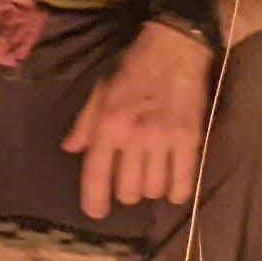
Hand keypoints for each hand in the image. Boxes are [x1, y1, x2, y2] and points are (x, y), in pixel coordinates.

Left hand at [61, 22, 214, 220]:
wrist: (175, 48)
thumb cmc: (133, 67)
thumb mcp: (100, 90)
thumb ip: (85, 123)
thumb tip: (71, 148)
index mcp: (108, 124)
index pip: (96, 173)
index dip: (94, 199)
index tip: (95, 212)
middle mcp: (134, 136)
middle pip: (128, 190)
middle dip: (125, 192)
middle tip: (129, 181)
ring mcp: (164, 140)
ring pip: (153, 189)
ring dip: (150, 190)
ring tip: (151, 178)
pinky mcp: (190, 140)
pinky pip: (183, 181)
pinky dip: (176, 191)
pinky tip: (172, 188)